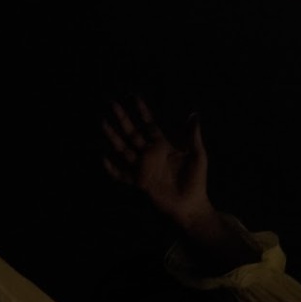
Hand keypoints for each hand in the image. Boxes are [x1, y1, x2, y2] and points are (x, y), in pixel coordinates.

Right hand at [102, 98, 211, 229]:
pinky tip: (104, 158)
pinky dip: (112, 167)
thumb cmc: (196, 181)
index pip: (150, 125)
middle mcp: (150, 155)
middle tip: (112, 103)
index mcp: (163, 146)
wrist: (191, 205)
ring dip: (113, 137)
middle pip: (133, 133)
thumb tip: (194, 113)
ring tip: (103, 123)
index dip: (142, 111)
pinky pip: (121, 174)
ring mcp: (142, 168)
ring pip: (124, 149)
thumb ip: (193, 136)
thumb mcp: (197, 156)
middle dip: (123, 119)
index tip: (134, 96)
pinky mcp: (139, 182)